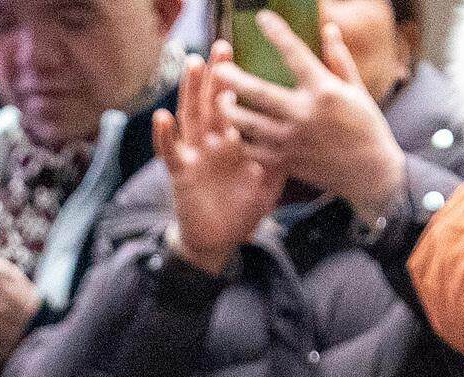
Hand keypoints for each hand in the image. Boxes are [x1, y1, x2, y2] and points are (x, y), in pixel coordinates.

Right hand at [155, 58, 285, 274]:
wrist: (219, 242)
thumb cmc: (241, 211)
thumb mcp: (267, 184)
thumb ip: (280, 161)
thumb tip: (301, 140)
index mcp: (234, 142)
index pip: (235, 105)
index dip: (239, 82)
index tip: (247, 56)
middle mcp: (212, 143)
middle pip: (212, 102)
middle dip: (216, 75)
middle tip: (222, 47)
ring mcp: (195, 155)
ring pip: (190, 117)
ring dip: (190, 91)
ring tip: (193, 65)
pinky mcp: (180, 174)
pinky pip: (170, 152)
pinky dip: (164, 136)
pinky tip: (162, 117)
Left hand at [216, 19, 405, 219]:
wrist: (371, 174)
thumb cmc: (366, 127)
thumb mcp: (357, 90)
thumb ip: (339, 59)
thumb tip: (329, 28)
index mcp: (324, 91)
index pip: (295, 54)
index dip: (277, 33)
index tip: (262, 18)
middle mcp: (305, 115)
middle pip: (260, 94)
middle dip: (235, 80)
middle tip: (219, 68)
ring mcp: (293, 141)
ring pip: (249, 126)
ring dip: (230, 112)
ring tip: (221, 101)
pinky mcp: (288, 162)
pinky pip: (254, 151)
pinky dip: (241, 140)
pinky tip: (235, 131)